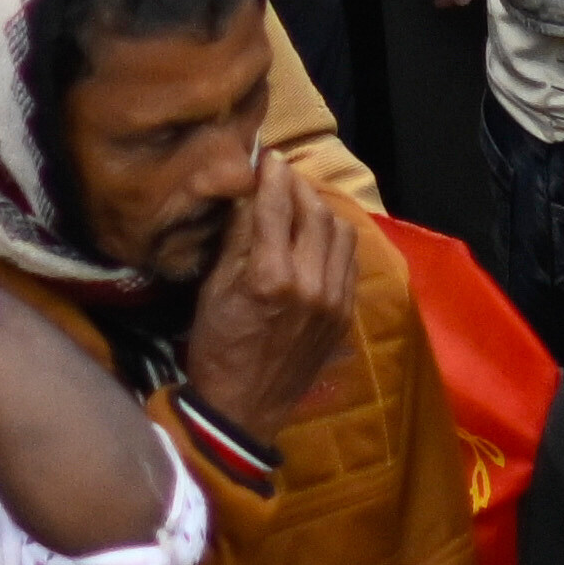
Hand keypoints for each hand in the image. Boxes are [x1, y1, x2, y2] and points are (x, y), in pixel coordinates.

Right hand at [176, 155, 368, 441]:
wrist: (244, 408)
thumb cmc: (217, 346)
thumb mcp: (214, 289)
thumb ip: (237, 237)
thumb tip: (249, 190)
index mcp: (270, 275)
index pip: (277, 203)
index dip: (271, 172)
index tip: (266, 156)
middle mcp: (310, 283)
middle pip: (314, 210)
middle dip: (297, 185)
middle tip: (280, 176)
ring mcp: (333, 299)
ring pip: (340, 230)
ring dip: (320, 209)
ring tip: (299, 204)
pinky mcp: (345, 313)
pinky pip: (349, 259)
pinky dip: (334, 238)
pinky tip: (316, 236)